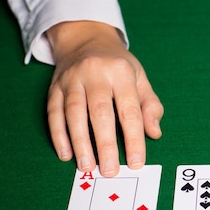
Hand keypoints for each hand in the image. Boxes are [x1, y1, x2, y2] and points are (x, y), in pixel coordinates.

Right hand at [46, 21, 163, 176]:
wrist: (86, 39)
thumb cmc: (118, 65)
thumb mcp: (139, 78)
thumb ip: (150, 105)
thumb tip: (155, 133)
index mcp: (121, 72)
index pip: (129, 110)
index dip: (134, 138)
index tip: (137, 162)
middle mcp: (95, 73)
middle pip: (100, 112)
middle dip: (105, 144)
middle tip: (110, 170)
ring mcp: (72, 79)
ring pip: (73, 113)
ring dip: (79, 143)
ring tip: (87, 167)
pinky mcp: (54, 86)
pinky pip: (54, 112)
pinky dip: (58, 135)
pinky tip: (66, 154)